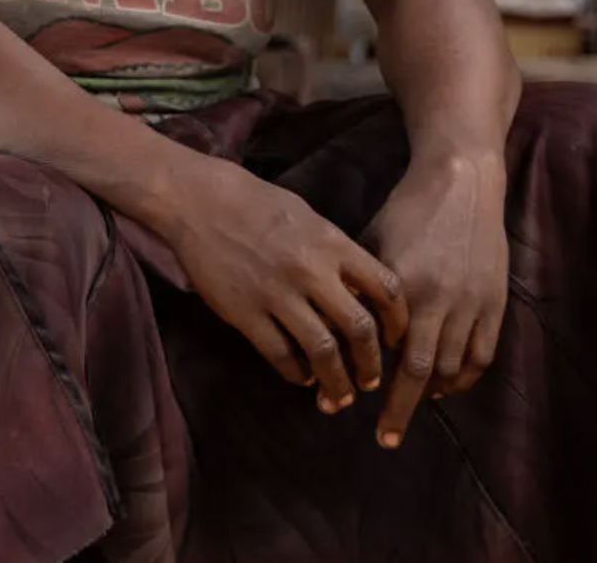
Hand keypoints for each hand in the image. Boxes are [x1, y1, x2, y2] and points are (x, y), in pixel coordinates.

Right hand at [150, 159, 407, 415]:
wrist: (199, 200)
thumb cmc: (258, 204)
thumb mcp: (309, 219)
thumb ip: (337, 255)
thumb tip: (363, 294)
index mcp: (332, 244)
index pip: (387, 289)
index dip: (398, 323)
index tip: (395, 340)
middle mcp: (311, 271)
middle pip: (359, 330)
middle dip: (371, 364)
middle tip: (370, 381)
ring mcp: (277, 294)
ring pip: (322, 351)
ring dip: (337, 381)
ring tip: (339, 395)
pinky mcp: (245, 313)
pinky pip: (281, 355)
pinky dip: (296, 373)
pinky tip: (301, 377)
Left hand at [364, 151, 508, 447]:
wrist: (462, 184)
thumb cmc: (407, 211)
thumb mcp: (371, 244)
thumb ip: (361, 290)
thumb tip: (334, 331)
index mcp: (404, 286)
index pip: (384, 352)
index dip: (366, 382)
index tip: (339, 403)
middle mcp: (440, 301)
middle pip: (420, 373)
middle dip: (400, 409)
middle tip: (385, 438)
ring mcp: (473, 305)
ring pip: (453, 369)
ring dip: (431, 394)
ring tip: (410, 405)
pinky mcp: (496, 303)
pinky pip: (481, 355)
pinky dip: (463, 378)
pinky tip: (444, 387)